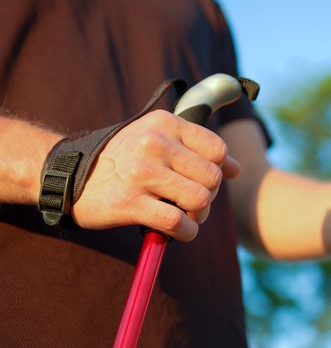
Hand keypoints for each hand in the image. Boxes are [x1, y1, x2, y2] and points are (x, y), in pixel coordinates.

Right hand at [71, 110, 239, 241]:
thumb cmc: (122, 158)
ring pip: (199, 201)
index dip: (216, 172)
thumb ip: (198, 150)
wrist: (68, 174)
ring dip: (197, 217)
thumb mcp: (158, 140)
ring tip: (184, 216)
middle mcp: (155, 144)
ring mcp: (142, 172)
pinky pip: (177, 223)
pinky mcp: (130, 202)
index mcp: (165, 124)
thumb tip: (237, 169)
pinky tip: (178, 231)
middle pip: (212, 178)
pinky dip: (185, 233)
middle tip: (191, 203)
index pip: (218, 150)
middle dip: (208, 197)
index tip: (200, 180)